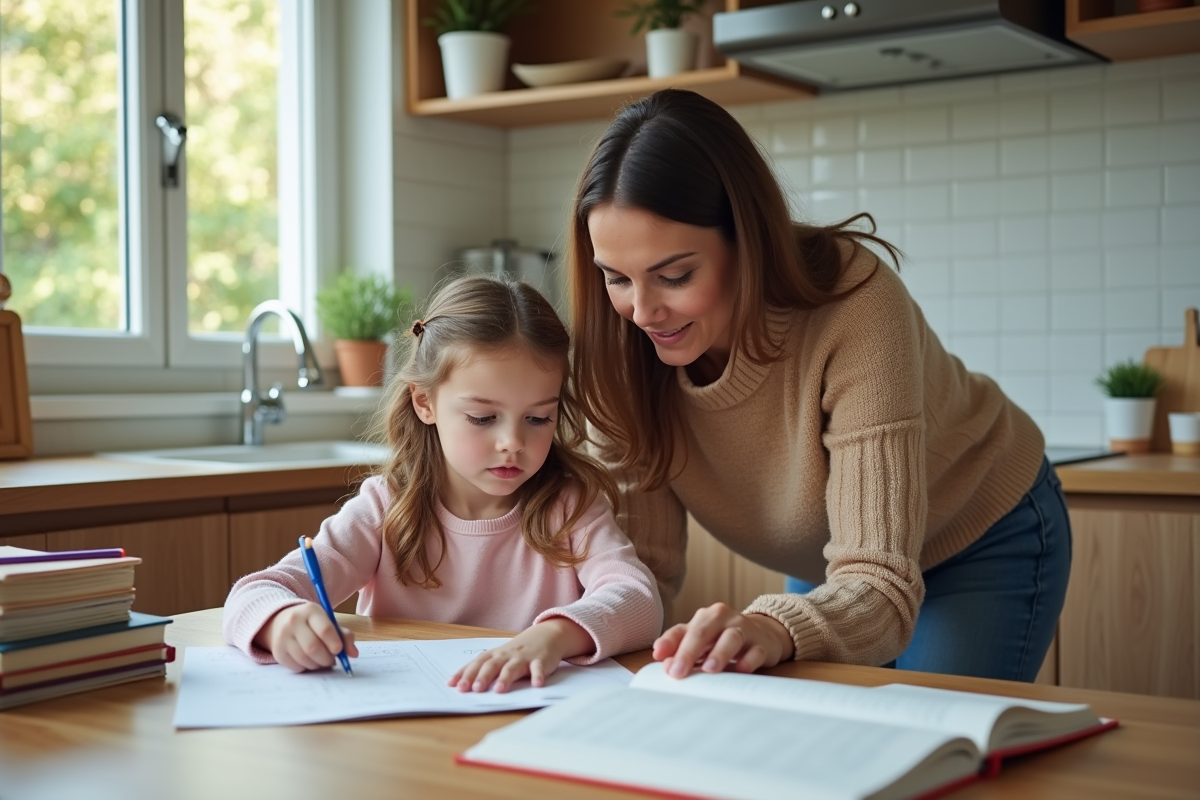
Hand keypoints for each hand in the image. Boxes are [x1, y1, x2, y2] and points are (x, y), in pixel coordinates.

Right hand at [254, 602, 359, 672]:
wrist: (281, 620)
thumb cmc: (312, 623)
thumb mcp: (328, 622)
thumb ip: (344, 636)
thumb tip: (354, 654)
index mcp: (311, 611)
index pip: (325, 629)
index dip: (335, 643)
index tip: (338, 651)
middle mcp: (294, 621)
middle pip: (313, 647)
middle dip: (326, 658)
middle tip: (331, 660)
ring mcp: (283, 636)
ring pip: (304, 658)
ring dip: (317, 665)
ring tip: (321, 660)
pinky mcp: (277, 650)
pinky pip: (295, 666)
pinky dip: (306, 667)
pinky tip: (309, 661)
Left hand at [448, 618, 592, 693]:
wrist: (547, 635)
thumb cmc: (518, 651)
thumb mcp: (501, 657)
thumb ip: (485, 669)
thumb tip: (459, 685)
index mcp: (495, 655)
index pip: (477, 663)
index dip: (465, 673)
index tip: (453, 685)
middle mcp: (507, 655)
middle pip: (492, 665)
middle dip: (482, 676)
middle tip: (474, 689)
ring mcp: (524, 657)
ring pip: (512, 667)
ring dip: (505, 678)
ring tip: (499, 690)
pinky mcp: (540, 660)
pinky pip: (538, 668)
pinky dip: (538, 676)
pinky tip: (536, 685)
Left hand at [652, 603, 794, 677]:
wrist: (764, 632)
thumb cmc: (724, 638)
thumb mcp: (701, 641)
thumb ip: (680, 649)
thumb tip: (664, 663)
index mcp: (704, 618)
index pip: (682, 630)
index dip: (669, 643)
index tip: (658, 658)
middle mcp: (723, 618)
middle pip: (703, 631)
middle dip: (688, 652)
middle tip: (678, 672)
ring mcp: (744, 629)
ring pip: (731, 637)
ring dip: (719, 653)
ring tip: (709, 669)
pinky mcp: (763, 644)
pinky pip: (756, 651)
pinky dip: (749, 660)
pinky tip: (741, 669)